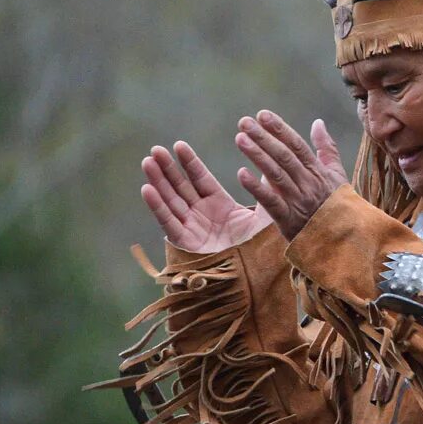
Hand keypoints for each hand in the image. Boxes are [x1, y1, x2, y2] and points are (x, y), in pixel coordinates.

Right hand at [140, 141, 271, 251]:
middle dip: (168, 169)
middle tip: (155, 149)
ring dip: (158, 182)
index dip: (189, 163)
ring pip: (171, 201)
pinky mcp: (186, 244)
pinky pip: (169, 223)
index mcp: (220, 206)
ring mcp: (192, 229)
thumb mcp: (264, 216)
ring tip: (147, 161)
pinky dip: (158, 207)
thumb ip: (266, 191)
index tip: (178, 145)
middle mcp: (202, 216)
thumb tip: (275, 166)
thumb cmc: (261, 249)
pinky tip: (147, 189)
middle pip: (181, 187)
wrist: (256, 278)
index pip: (201, 179)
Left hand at [234, 110, 348, 240]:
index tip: (262, 115)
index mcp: (318, 172)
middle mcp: (309, 184)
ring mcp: (299, 202)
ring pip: (276, 174)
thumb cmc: (338, 207)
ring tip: (240, 139)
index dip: (280, 129)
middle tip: (244, 122)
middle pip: (284, 156)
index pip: (297, 145)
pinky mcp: (289, 221)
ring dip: (257, 155)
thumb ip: (327, 149)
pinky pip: (271, 202)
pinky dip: (256, 188)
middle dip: (264, 137)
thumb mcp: (337, 176)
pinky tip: (241, 174)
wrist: (344, 243)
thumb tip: (318, 122)